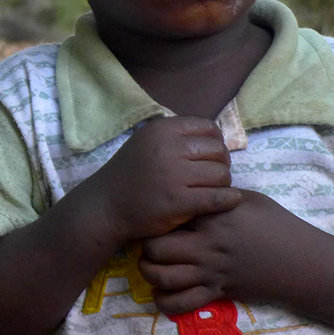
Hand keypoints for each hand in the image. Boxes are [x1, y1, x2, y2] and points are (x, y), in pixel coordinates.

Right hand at [78, 115, 240, 247]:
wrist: (105, 206)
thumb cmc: (129, 174)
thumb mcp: (146, 142)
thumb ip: (175, 137)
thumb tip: (214, 137)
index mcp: (162, 130)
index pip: (208, 128)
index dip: (215, 143)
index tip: (209, 157)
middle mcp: (168, 148)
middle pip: (218, 151)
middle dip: (221, 164)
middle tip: (213, 177)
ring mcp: (174, 175)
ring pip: (221, 175)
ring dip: (222, 184)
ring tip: (212, 190)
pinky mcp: (178, 202)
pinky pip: (218, 198)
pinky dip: (228, 200)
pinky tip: (228, 202)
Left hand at [137, 188, 293, 314]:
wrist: (300, 261)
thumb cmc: (276, 225)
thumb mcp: (248, 199)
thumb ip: (218, 196)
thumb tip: (195, 187)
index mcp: (213, 217)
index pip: (171, 212)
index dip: (159, 209)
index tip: (156, 207)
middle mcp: (207, 246)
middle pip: (156, 247)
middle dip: (145, 243)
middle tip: (147, 238)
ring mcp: (211, 272)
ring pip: (163, 277)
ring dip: (149, 271)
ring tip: (149, 263)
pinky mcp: (217, 293)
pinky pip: (182, 304)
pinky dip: (165, 300)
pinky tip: (161, 291)